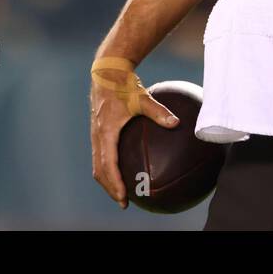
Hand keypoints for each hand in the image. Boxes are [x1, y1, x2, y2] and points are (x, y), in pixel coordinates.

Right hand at [89, 57, 178, 207]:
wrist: (106, 71)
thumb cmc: (124, 84)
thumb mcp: (142, 97)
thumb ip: (159, 111)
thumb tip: (176, 123)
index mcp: (106, 132)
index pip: (108, 165)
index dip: (114, 183)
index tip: (123, 197)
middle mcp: (98, 136)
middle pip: (100, 170)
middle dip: (110, 188)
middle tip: (123, 202)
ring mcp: (96, 134)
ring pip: (98, 164)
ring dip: (107, 180)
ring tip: (121, 191)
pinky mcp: (98, 130)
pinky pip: (101, 154)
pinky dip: (108, 167)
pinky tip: (122, 168)